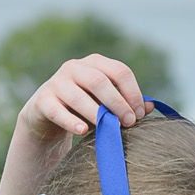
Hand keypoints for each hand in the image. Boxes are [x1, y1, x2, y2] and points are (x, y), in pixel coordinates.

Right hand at [17, 55, 151, 143]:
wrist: (47, 114)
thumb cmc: (84, 107)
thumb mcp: (105, 102)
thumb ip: (126, 103)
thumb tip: (151, 106)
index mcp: (95, 63)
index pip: (119, 71)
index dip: (132, 92)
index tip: (139, 114)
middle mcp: (75, 67)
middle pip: (99, 81)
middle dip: (117, 103)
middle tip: (128, 122)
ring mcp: (57, 82)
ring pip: (78, 96)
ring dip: (97, 113)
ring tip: (109, 128)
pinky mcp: (43, 100)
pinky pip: (57, 111)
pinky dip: (71, 121)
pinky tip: (83, 131)